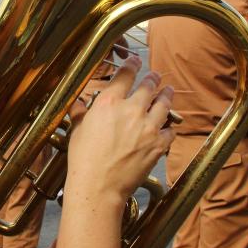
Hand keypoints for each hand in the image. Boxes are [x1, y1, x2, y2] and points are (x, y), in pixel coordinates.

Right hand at [65, 56, 174, 206]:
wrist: (99, 186)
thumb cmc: (83, 160)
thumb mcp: (77, 131)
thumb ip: (80, 113)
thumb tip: (77, 103)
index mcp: (108, 103)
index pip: (125, 75)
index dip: (132, 64)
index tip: (135, 61)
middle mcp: (130, 110)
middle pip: (148, 86)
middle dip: (153, 78)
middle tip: (155, 75)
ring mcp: (147, 127)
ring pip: (164, 103)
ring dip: (166, 95)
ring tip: (168, 90)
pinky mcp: (158, 145)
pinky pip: (170, 130)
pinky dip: (169, 126)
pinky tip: (169, 124)